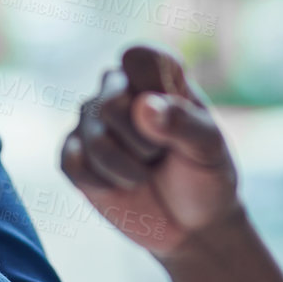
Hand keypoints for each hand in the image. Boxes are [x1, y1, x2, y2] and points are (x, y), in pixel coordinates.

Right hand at [61, 45, 241, 260]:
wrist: (191, 224)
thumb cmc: (206, 175)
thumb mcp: (210, 149)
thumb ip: (183, 122)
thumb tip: (142, 106)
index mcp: (156, 75)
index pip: (138, 57)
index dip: (151, 89)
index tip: (172, 114)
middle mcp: (118, 89)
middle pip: (112, 104)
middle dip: (144, 144)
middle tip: (162, 155)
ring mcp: (92, 121)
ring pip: (94, 139)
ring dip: (127, 170)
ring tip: (146, 174)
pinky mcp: (74, 155)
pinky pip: (72, 163)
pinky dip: (103, 184)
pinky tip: (121, 186)